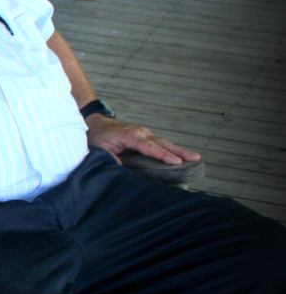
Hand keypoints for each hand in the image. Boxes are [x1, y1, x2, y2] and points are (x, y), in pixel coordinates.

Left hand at [85, 114, 201, 164]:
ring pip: (164, 143)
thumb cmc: (98, 137)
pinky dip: (171, 150)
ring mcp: (145, 134)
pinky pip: (160, 144)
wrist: (97, 124)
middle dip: (180, 151)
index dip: (163, 155)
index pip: (150, 147)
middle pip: (163, 143)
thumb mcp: (99, 149)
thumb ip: (109, 158)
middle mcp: (141, 133)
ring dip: (180, 150)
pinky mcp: (146, 137)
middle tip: (196, 158)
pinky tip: (182, 157)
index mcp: (130, 136)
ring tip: (196, 158)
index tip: (176, 161)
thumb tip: (120, 169)